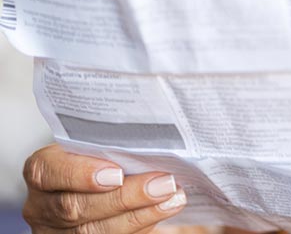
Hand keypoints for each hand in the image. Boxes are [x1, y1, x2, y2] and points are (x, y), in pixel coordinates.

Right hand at [22, 144, 185, 232]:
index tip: (116, 172)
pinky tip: (165, 209)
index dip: (80, 173)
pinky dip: (143, 223)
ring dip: (140, 214)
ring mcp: (59, 230)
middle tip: (163, 183)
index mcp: (43, 171)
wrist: (102, 185)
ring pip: (94, 230)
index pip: (48, 171)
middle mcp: (43, 206)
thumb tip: (152, 141)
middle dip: (124, 196)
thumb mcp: (97, 147)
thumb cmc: (101, 158)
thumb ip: (112, 145)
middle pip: (75, 206)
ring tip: (173, 197)